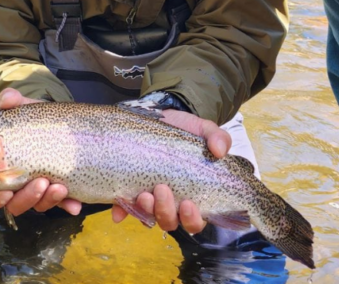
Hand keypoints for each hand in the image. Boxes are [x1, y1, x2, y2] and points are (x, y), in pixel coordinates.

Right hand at [0, 88, 81, 215]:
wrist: (55, 122)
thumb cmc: (30, 119)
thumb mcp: (22, 109)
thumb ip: (13, 102)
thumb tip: (7, 98)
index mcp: (0, 170)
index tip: (6, 193)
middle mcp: (17, 185)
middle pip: (15, 204)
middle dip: (27, 198)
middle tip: (41, 183)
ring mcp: (38, 190)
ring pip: (38, 205)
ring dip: (48, 201)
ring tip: (60, 188)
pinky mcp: (57, 191)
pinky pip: (62, 204)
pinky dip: (68, 205)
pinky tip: (75, 204)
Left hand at [111, 108, 231, 232]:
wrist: (162, 117)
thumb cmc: (186, 130)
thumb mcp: (205, 130)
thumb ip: (218, 138)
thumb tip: (220, 150)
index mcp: (193, 195)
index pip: (195, 220)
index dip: (192, 219)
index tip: (188, 204)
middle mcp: (171, 202)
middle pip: (169, 221)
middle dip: (165, 211)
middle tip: (162, 189)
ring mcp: (151, 197)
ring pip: (148, 216)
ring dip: (145, 210)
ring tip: (144, 194)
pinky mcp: (131, 189)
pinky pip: (124, 207)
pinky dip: (121, 211)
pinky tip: (118, 210)